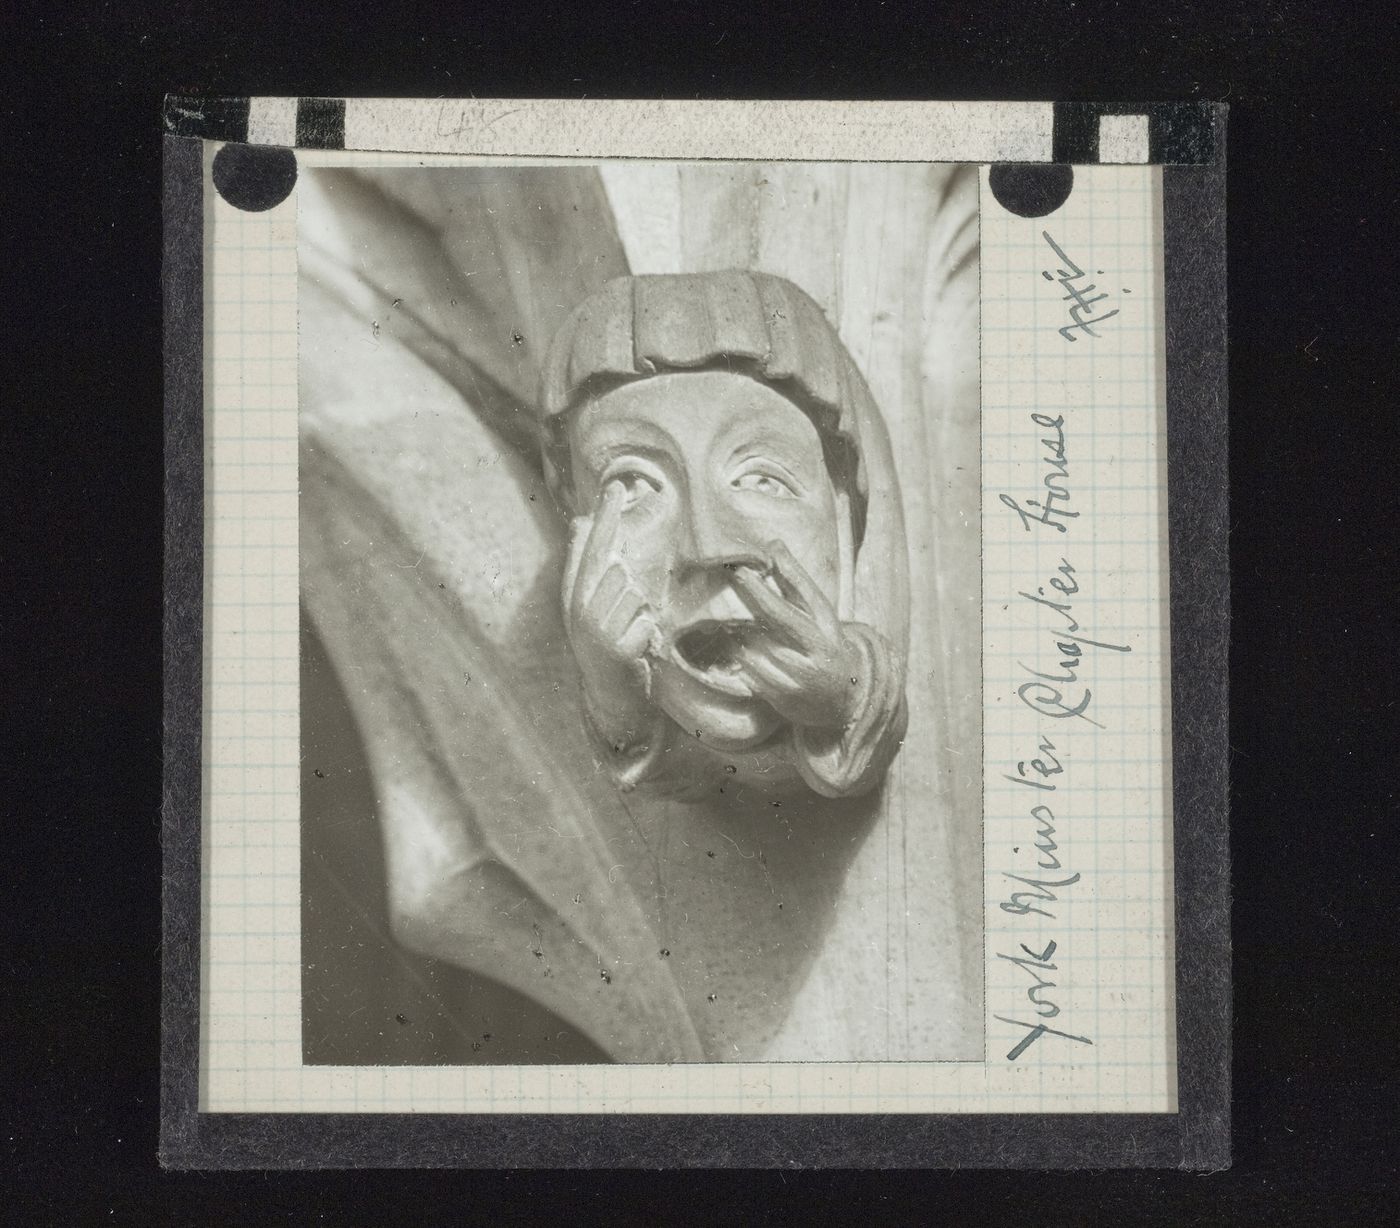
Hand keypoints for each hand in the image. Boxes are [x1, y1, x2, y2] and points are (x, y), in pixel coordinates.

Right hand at [565, 481, 660, 741]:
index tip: (615, 485)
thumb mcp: (589, 607)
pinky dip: (649, 635)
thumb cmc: (605, 645)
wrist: (610, 699)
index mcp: (575, 597)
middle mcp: (581, 610)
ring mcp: (598, 631)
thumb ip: (587, 566)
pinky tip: (638, 650)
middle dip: (617, 541)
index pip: (590, 549)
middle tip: (620, 496)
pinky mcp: (618, 649)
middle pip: (610, 562)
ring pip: (635, 593)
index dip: (604, 518)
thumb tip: (582, 521)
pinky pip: (647, 622)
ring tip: (630, 631)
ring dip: (642, 611)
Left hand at [730, 540, 862, 731]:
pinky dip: (735, 665)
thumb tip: (772, 544)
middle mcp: (814, 654)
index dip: (765, 585)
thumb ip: (794, 580)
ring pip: (754, 650)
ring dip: (737, 635)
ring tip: (729, 625)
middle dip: (751, 598)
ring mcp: (798, 680)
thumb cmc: (823, 644)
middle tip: (729, 581)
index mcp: (825, 628)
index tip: (742, 568)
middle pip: (775, 621)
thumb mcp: (818, 613)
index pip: (796, 600)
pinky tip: (727, 657)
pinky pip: (748, 677)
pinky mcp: (781, 699)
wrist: (845, 698)